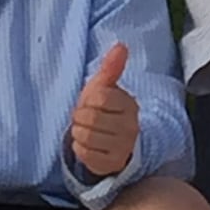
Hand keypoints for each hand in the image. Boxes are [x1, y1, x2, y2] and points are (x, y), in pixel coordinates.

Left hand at [70, 43, 138, 177]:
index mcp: (130, 105)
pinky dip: (80, 149)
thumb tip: (121, 45)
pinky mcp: (113, 164)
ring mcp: (124, 147)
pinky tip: (89, 146)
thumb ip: (111, 67)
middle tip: (86, 119)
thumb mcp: (105, 88)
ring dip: (79, 133)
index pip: (98, 97)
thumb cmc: (106, 111)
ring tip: (87, 131)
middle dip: (80, 117)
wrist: (115, 143)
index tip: (92, 103)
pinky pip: (84, 154)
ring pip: (84, 137)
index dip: (88, 100)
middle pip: (89, 118)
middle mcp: (131, 127)